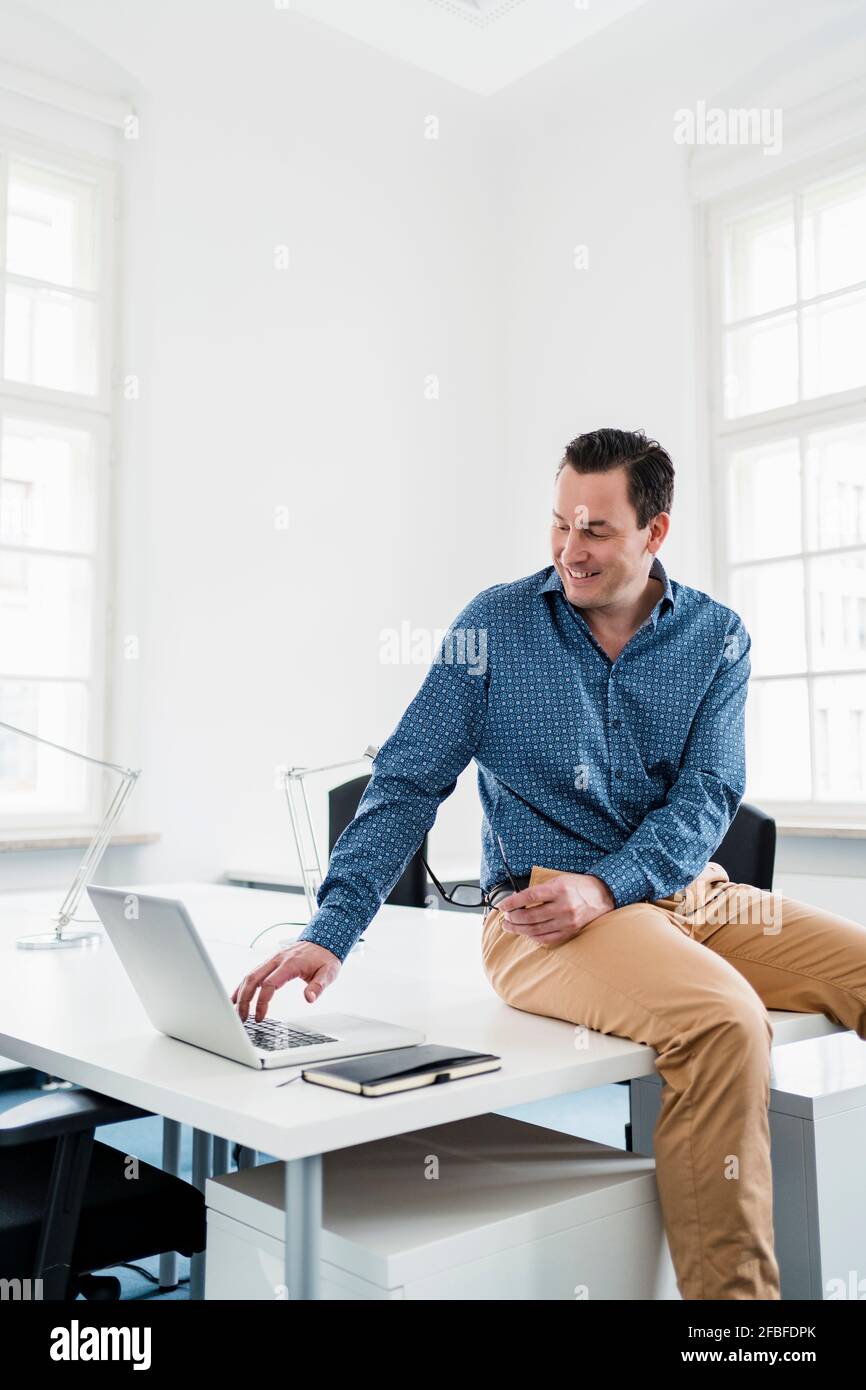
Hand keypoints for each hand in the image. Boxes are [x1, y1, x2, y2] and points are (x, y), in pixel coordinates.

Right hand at [232, 942, 341, 1021]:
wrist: (323, 940)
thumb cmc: (325, 958)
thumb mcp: (328, 973)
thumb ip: (318, 987)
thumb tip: (309, 999)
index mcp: (290, 964)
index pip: (270, 984)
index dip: (262, 1002)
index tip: (260, 1017)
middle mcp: (277, 960)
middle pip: (253, 979)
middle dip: (244, 1000)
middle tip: (242, 1018)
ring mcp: (272, 960)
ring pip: (250, 976)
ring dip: (240, 994)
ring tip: (236, 1012)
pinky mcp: (270, 962)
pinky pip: (252, 973)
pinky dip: (243, 986)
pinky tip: (237, 997)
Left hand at [495, 872, 614, 945]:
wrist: (602, 896)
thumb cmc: (578, 886)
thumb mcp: (559, 880)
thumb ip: (540, 890)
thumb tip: (518, 900)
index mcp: (559, 889)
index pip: (530, 897)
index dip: (513, 902)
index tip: (502, 906)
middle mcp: (563, 906)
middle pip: (530, 916)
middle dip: (513, 917)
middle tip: (505, 917)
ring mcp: (567, 921)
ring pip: (536, 929)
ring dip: (519, 929)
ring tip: (509, 926)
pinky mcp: (570, 932)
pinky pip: (546, 938)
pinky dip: (533, 937)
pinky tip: (525, 933)